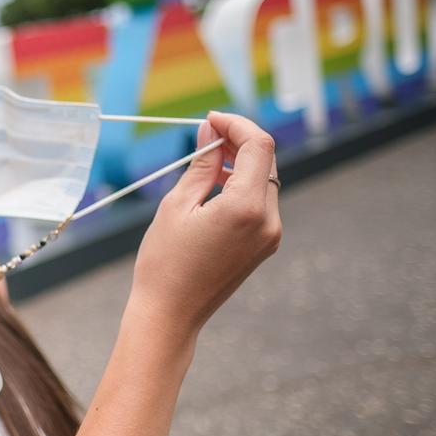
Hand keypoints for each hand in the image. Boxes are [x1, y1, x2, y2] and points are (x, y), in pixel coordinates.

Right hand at [127, 111, 281, 340]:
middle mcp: (268, 221)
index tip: (210, 120)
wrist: (171, 314)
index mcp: (246, 208)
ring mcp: (270, 235)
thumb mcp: (177, 205)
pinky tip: (215, 187)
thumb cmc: (165, 262)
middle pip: (266, 161)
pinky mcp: (265, 245)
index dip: (236, 125)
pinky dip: (242, 186)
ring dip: (240, 163)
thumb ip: (201, 164)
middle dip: (239, 142)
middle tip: (205, 136)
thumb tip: (210, 131)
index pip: (258, 146)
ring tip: (206, 161)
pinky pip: (260, 203)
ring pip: (265, 180)